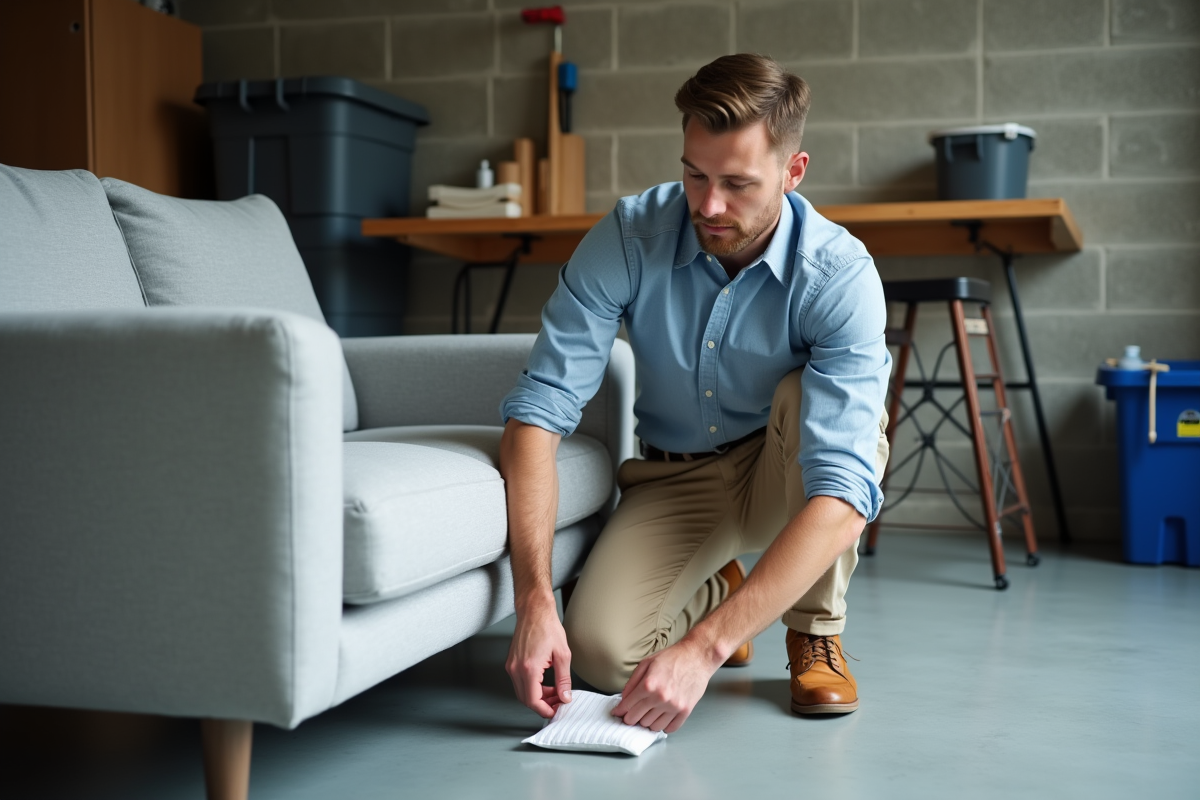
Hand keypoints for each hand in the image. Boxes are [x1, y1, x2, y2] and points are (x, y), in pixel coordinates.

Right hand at [506, 598, 572, 717]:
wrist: (534, 611)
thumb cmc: (547, 627)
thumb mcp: (563, 655)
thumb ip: (564, 680)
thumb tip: (565, 696)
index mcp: (529, 668)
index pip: (533, 701)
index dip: (545, 710)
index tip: (555, 712)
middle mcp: (516, 669)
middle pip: (526, 699)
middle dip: (543, 705)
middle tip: (558, 703)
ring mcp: (511, 666)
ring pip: (522, 692)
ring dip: (537, 697)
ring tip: (554, 693)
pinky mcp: (511, 663)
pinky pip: (520, 683)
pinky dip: (532, 688)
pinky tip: (545, 684)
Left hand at [612, 639, 718, 732]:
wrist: (697, 657)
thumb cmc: (672, 658)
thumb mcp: (646, 663)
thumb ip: (632, 682)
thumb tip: (624, 699)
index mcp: (648, 684)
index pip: (628, 706)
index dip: (620, 711)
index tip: (619, 712)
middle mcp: (660, 697)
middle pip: (638, 719)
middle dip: (631, 718)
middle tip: (632, 714)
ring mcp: (674, 706)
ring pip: (653, 726)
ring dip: (647, 722)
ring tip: (648, 713)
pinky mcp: (685, 710)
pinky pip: (670, 728)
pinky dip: (663, 726)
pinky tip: (661, 718)